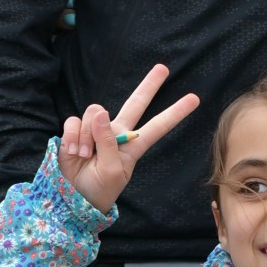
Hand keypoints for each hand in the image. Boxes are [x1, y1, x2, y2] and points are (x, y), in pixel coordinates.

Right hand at [58, 62, 200, 213]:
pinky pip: (73, 121)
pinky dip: (72, 137)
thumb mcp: (111, 170)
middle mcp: (116, 133)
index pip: (157, 126)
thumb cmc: (99, 189)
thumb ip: (108, 142)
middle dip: (149, 86)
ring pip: (94, 113)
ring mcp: (95, 130)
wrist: (73, 198)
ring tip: (84, 156)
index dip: (175, 113)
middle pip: (136, 103)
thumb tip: (100, 113)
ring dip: (86, 136)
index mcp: (132, 146)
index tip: (194, 99)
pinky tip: (73, 151)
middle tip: (163, 68)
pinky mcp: (75, 131)